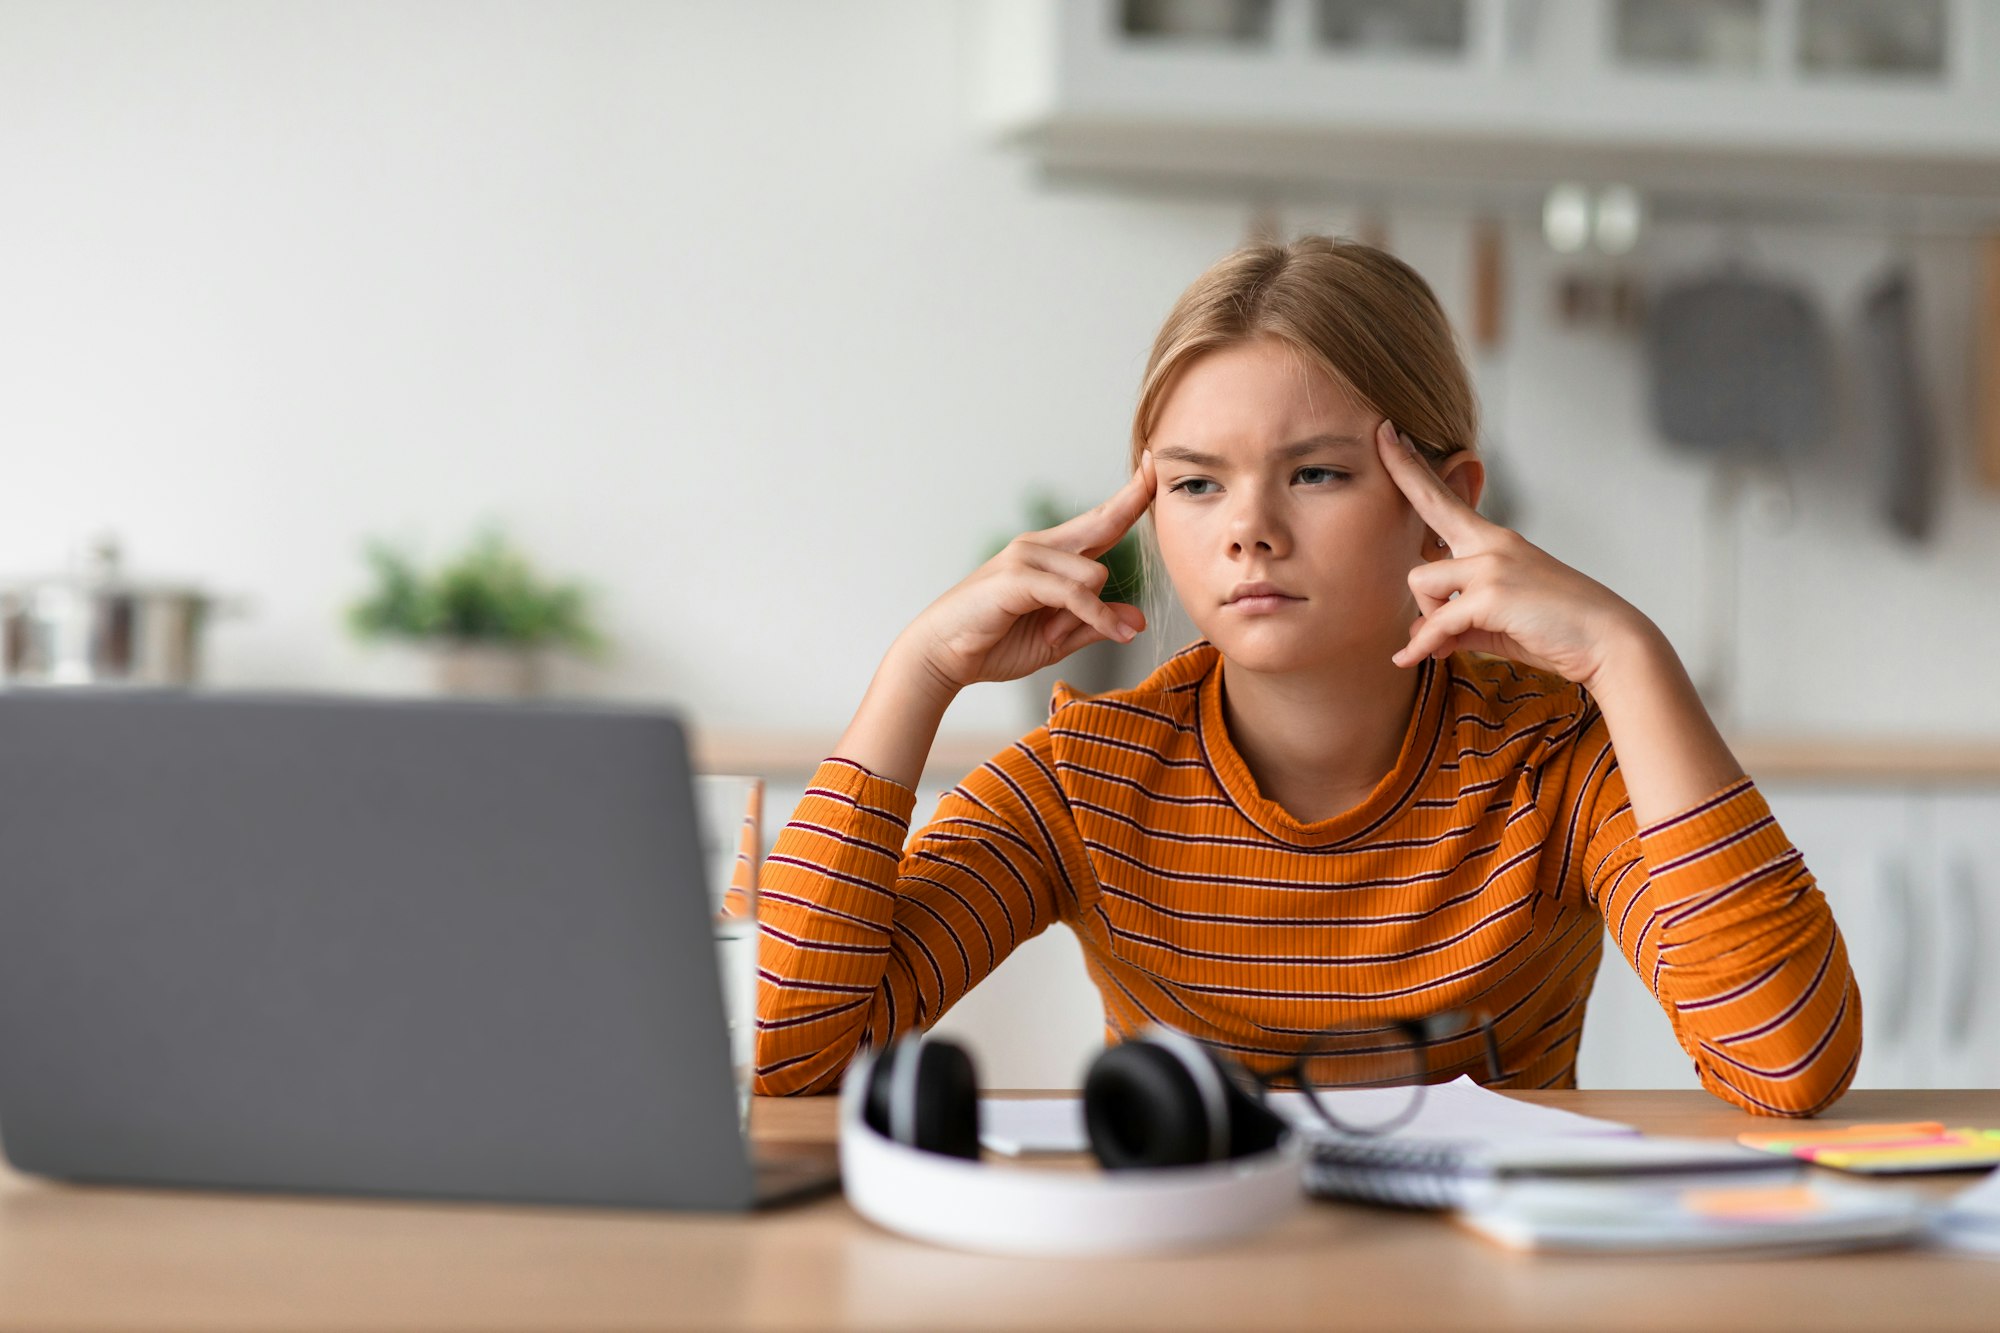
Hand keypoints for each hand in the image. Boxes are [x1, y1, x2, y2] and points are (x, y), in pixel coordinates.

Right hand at [898, 453, 1155, 694]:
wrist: (942, 655)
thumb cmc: (994, 643)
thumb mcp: (1056, 638)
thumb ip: (1095, 624)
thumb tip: (1138, 620)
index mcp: (1050, 555)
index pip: (1100, 520)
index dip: (1130, 495)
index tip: (1152, 466)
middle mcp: (1039, 547)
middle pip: (1102, 522)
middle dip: (1133, 500)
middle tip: (1154, 467)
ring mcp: (1026, 557)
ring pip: (1093, 574)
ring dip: (1092, 612)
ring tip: (1053, 632)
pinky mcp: (1018, 577)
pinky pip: (1075, 594)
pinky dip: (1096, 616)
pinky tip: (1112, 632)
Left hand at [1377, 421, 1651, 691]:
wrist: (1608, 643)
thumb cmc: (1557, 630)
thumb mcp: (1498, 623)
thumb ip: (1458, 622)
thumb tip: (1419, 637)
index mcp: (1495, 543)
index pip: (1447, 499)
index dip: (1417, 469)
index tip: (1393, 434)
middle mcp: (1491, 544)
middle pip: (1432, 503)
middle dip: (1404, 467)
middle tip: (1382, 430)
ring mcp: (1492, 565)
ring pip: (1420, 582)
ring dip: (1428, 618)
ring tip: (1449, 642)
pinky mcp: (1491, 594)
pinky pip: (1437, 623)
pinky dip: (1425, 646)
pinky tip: (1413, 659)